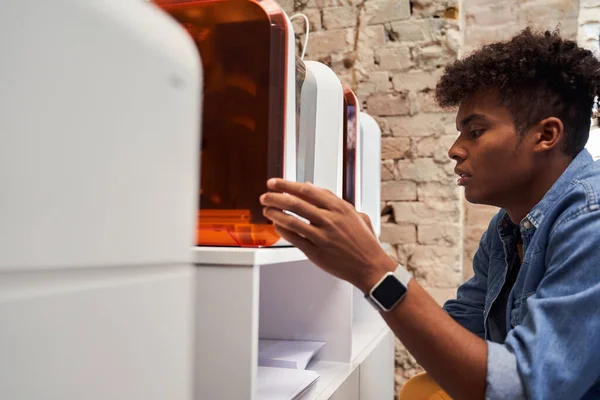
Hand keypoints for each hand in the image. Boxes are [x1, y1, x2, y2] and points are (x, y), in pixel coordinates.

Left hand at [260, 179, 396, 292]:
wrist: (370, 266)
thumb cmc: (363, 241)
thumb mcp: (354, 214)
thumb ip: (332, 199)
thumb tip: (311, 187)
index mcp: (339, 208)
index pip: (307, 191)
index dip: (287, 185)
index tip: (275, 183)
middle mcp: (330, 220)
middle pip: (295, 203)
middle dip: (275, 198)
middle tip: (265, 196)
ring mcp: (322, 237)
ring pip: (291, 221)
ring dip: (275, 213)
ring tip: (267, 210)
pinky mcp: (316, 253)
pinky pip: (294, 239)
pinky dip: (282, 230)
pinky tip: (277, 226)